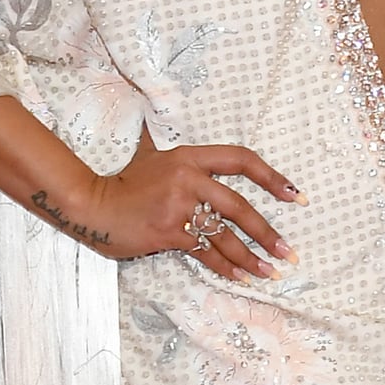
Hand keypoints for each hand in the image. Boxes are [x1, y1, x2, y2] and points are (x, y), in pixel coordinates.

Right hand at [84, 137, 300, 278]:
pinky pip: (206, 253)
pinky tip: (242, 278)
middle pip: (239, 207)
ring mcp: (179, 207)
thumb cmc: (121, 182)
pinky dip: (226, 268)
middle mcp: (188, 179)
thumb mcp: (146, 153)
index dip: (271, 177)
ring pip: (226, 236)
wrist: (90, 205)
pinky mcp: (169, 232)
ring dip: (252, 257)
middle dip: (267, 232)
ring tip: (271, 272)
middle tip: (288, 252)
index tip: (294, 195)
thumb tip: (151, 107)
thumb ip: (158, 136)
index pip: (241, 160)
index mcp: (188, 157)